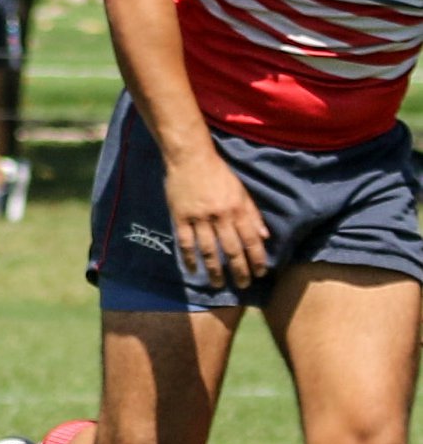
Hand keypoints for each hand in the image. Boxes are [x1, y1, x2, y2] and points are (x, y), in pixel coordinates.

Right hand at [163, 151, 269, 287]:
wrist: (190, 158)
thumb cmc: (218, 173)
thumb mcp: (241, 191)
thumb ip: (252, 214)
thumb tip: (264, 236)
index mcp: (237, 209)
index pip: (251, 239)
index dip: (256, 258)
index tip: (260, 273)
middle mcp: (220, 216)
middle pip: (231, 249)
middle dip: (239, 270)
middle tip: (242, 286)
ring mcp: (199, 218)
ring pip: (208, 250)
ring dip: (214, 270)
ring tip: (218, 284)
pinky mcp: (180, 218)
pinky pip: (185, 242)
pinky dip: (189, 258)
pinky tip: (193, 270)